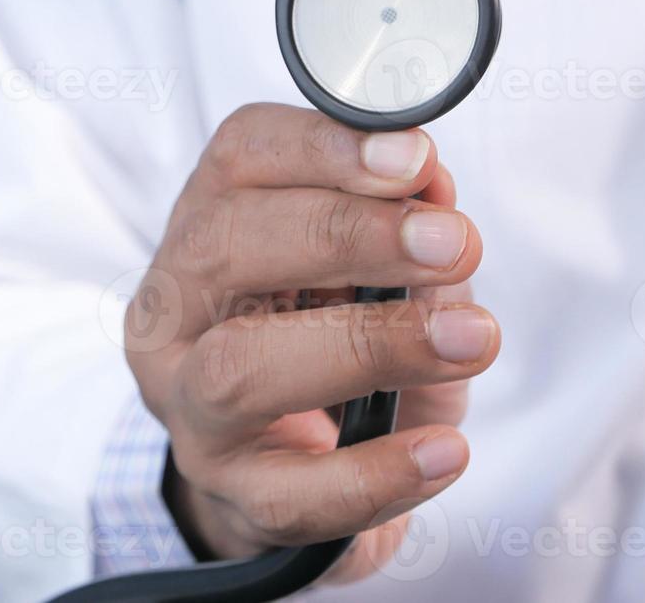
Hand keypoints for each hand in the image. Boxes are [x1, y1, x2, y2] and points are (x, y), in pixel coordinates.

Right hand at [124, 103, 498, 583]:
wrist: (295, 470)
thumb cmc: (334, 340)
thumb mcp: (379, 271)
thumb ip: (406, 226)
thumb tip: (434, 189)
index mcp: (207, 226)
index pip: (239, 157)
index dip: (322, 148)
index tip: (415, 159)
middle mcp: (175, 309)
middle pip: (224, 246)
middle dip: (348, 236)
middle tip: (453, 245)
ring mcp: (189, 408)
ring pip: (238, 369)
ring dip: (366, 346)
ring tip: (469, 340)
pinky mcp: (230, 496)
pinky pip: (291, 492)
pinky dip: (377, 472)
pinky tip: (445, 450)